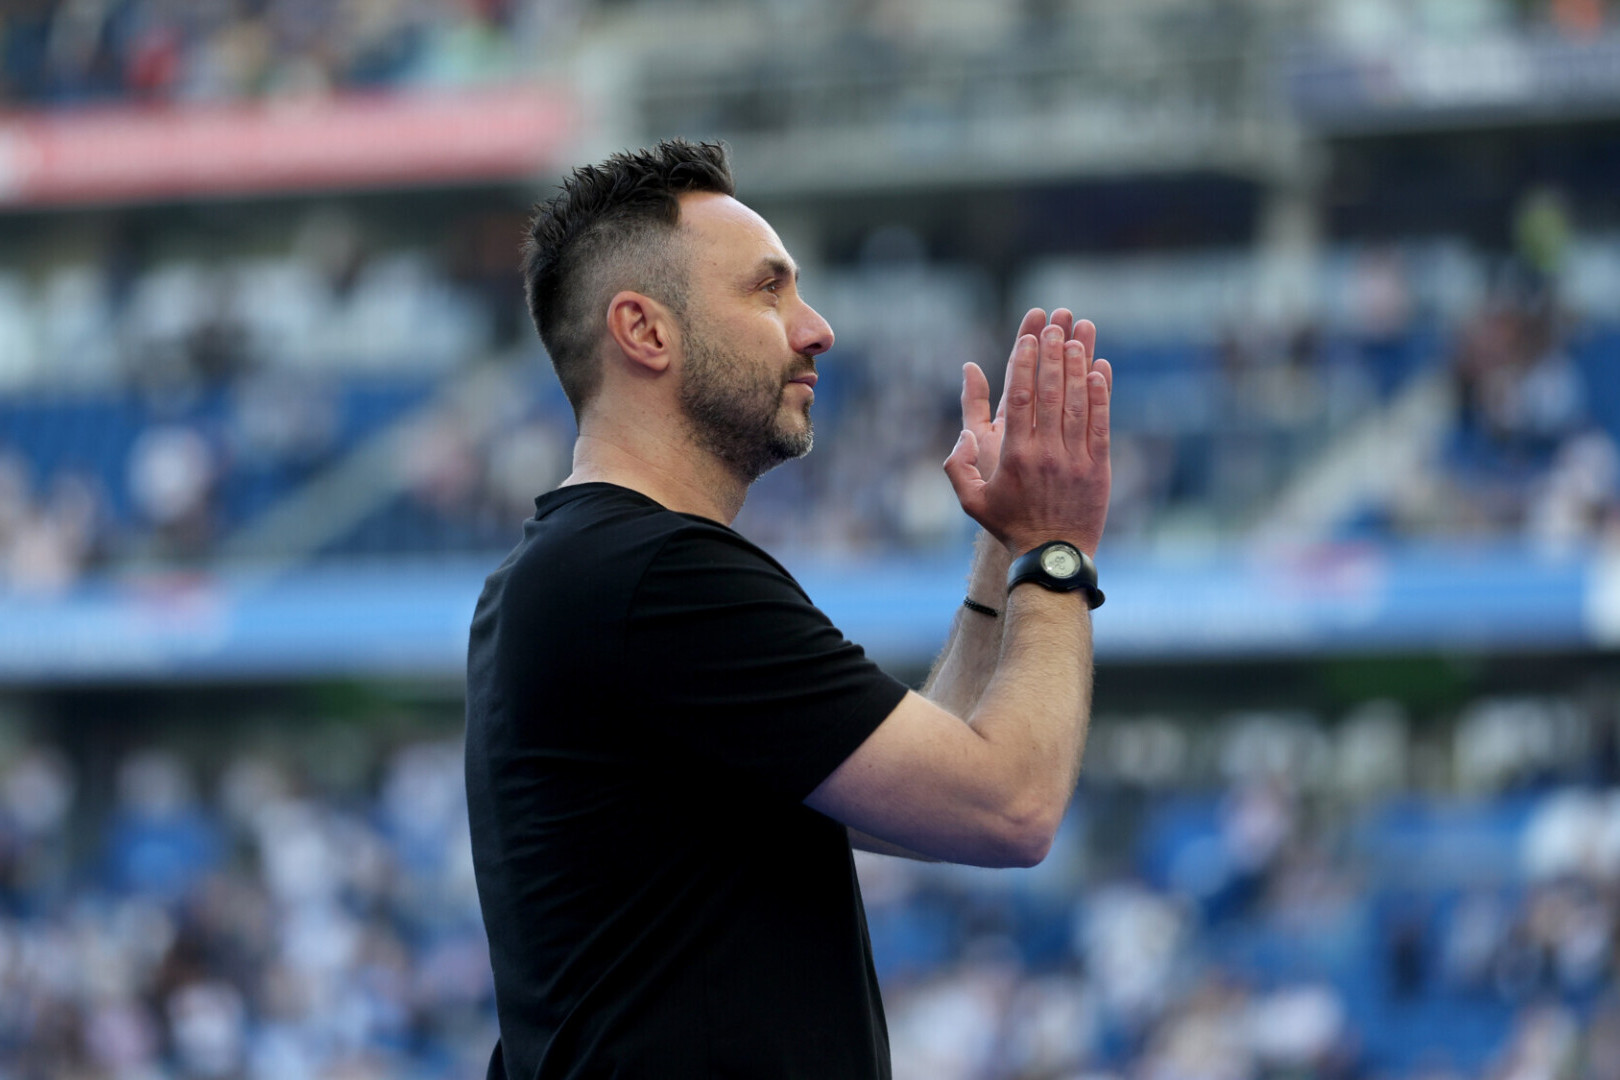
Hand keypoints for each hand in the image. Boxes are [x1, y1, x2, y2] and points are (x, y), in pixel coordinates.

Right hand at [944, 314, 1111, 555]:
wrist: (1053, 556)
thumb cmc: (1009, 526)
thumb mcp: (971, 500)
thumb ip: (958, 465)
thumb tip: (963, 433)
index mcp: (1015, 456)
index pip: (1019, 399)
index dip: (1024, 364)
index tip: (1028, 338)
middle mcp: (1046, 453)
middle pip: (1050, 393)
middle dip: (1053, 355)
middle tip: (1055, 325)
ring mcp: (1075, 459)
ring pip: (1077, 404)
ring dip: (1078, 367)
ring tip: (1078, 337)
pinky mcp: (1098, 468)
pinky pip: (1101, 424)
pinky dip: (1102, 396)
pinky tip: (1101, 370)